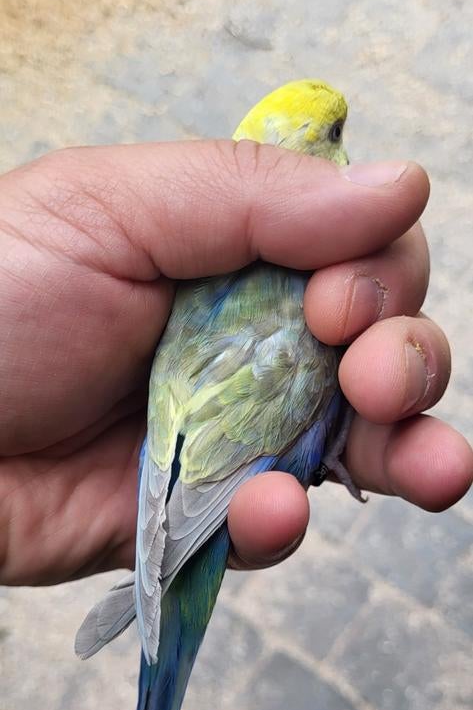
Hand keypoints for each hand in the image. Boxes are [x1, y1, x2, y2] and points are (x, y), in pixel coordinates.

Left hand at [0, 143, 469, 583]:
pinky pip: (275, 523)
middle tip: (374, 375)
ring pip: (357, 442)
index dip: (378, 275)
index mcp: (232, 255)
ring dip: (408, 452)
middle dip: (407, 360)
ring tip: (431, 469)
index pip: (358, 252)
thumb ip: (252, 195)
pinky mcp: (201, 514)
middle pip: (380, 346)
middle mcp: (246, 341)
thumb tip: (401, 186)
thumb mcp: (110, 210)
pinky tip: (262, 509)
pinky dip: (282, 522)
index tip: (336, 301)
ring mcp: (230, 433)